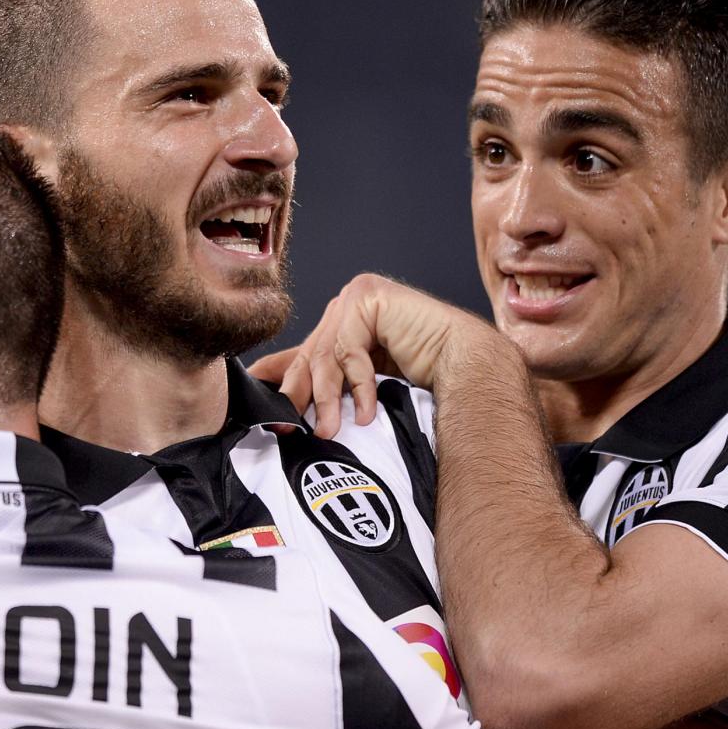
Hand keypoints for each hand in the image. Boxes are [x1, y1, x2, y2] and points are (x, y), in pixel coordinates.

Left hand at [248, 274, 490, 436]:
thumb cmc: (426, 379)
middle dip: (299, 397)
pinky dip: (357, 385)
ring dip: (326, 400)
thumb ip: (327, 384)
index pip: (303, 352)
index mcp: (344, 325)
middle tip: (290, 430)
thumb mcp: (362, 386)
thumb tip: (283, 403)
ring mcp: (357, 297)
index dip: (279, 378)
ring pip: (325, 355)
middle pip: (309, 355)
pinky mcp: (368, 296)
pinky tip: (366, 412)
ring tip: (331, 431)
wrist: (468, 368)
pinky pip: (348, 348)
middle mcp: (347, 307)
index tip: (259, 404)